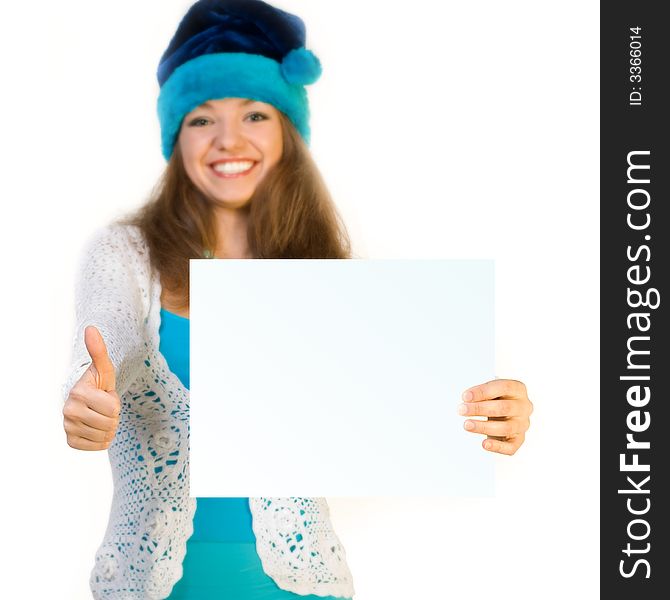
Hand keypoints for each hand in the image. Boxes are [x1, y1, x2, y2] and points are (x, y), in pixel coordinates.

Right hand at [63, 326, 120, 450]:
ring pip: (105, 436)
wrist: (86, 400)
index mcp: (78, 393)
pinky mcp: (70, 441)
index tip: (105, 395)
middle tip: (104, 407)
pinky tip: (96, 428)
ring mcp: (68, 427)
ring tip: (100, 416)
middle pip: (110, 423)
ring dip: (109, 427)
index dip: (115, 402)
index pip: (113, 408)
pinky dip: (102, 440)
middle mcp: (69, 411)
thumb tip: (91, 328)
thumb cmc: (98, 383)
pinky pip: (97, 447)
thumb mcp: (103, 368)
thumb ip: (98, 350)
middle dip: (113, 415)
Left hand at [458, 379, 532, 454]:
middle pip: (504, 408)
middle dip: (480, 409)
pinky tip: (484, 444)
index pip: (503, 387)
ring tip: (467, 424)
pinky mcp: (518, 439)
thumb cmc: (495, 398)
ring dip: (483, 427)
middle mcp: (524, 407)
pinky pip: (511, 446)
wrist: (502, 412)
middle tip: (462, 410)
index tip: (465, 396)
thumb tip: (466, 399)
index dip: (483, 392)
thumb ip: (481, 392)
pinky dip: (497, 446)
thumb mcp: (490, 390)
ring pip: (506, 428)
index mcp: (518, 389)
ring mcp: (522, 424)